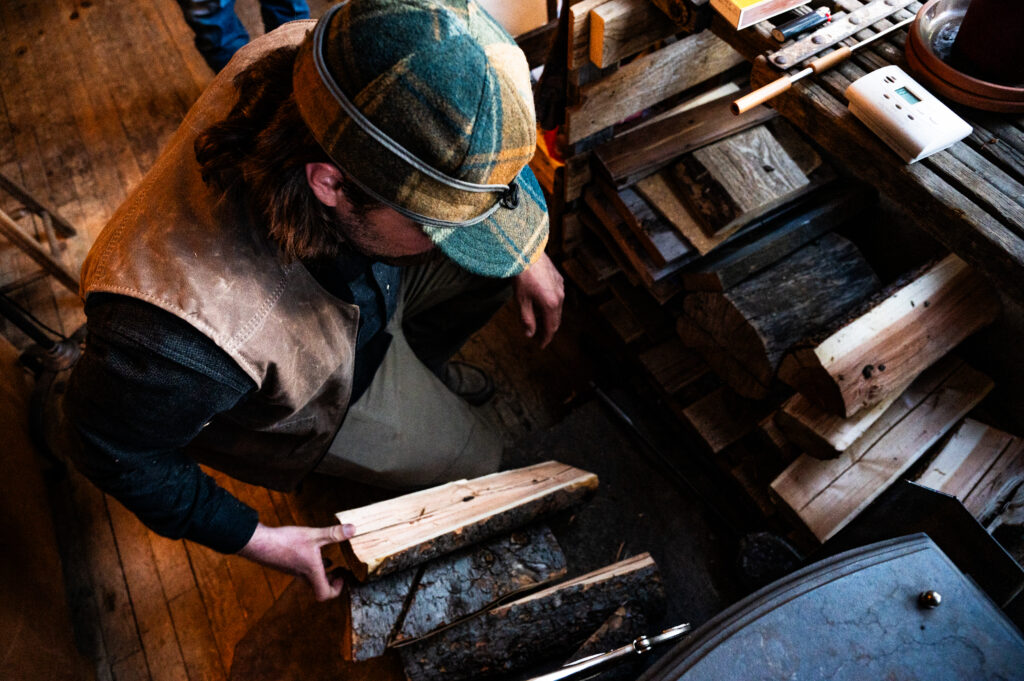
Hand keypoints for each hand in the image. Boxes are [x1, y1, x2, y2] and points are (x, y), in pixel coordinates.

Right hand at [238, 522, 355, 600]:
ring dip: (322, 572)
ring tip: (330, 560)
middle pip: (319, 587)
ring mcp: (293, 570)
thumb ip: (333, 533)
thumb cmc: (285, 542)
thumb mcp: (313, 535)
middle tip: (339, 570)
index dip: (336, 589)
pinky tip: (311, 549)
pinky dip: (311, 564)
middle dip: (331, 581)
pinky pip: (302, 570)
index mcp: (312, 572)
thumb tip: (354, 529)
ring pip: (311, 578)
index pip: (325, 594)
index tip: (342, 575)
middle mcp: (303, 575)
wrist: (258, 544)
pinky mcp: (286, 564)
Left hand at [513, 253, 563, 348]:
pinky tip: (542, 304)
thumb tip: (529, 335)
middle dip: (549, 330)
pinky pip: (557, 297)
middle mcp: (560, 297)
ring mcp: (561, 287)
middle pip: (556, 319)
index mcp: (551, 305)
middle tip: (540, 337)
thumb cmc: (522, 276)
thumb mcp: (521, 300)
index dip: (546, 339)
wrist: (527, 252)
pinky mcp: (559, 279)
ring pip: (558, 308)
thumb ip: (527, 319)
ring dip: (550, 317)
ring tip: (540, 321)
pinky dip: (551, 305)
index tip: (541, 346)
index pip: (551, 328)